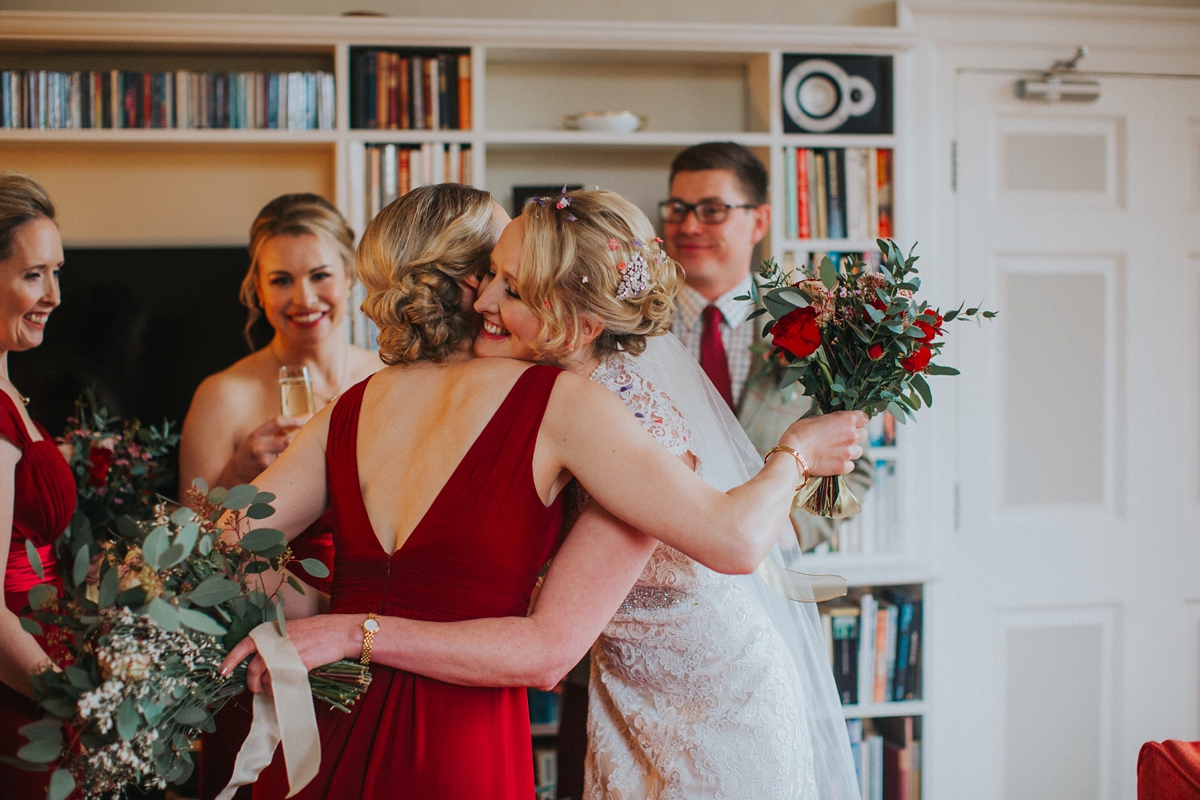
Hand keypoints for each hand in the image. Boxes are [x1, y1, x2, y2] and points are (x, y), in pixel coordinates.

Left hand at [219, 615, 358, 693]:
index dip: (231, 659)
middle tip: (255, 689)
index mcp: (272, 631)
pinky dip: (279, 689)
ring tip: (272, 689)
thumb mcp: (290, 631)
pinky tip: (283, 690)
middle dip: (251, 683)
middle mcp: (277, 642)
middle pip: (253, 668)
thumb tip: (260, 664)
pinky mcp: (300, 665)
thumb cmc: (317, 632)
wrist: (340, 632)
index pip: (245, 644)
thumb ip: (274, 644)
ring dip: (266, 688)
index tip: (222, 671)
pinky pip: (282, 683)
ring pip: (266, 678)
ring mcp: (287, 654)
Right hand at [225, 416, 308, 484]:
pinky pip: (287, 466)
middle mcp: (258, 447)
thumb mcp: (260, 437)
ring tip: (312, 448)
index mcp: (256, 434)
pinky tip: (302, 462)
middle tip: (314, 435)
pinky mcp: (268, 474)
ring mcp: (263, 462)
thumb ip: (281, 428)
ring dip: (301, 452)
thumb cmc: (252, 451)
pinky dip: (296, 463)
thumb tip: (308, 416)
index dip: (294, 420)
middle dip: (302, 437)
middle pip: (287, 440)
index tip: (308, 419)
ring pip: (290, 455)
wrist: (235, 474)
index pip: (277, 422)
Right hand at [780, 410, 867, 476]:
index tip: (851, 423)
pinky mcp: (843, 466)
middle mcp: (852, 435)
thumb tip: (833, 423)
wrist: (794, 452)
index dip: (858, 421)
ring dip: (850, 451)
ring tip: (836, 451)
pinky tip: (833, 461)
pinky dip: (844, 464)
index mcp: (846, 419)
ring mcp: (849, 452)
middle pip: (863, 435)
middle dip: (855, 436)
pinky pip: (850, 465)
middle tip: (842, 438)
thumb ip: (831, 420)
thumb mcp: (816, 418)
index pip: (864, 418)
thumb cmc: (800, 432)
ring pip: (858, 451)